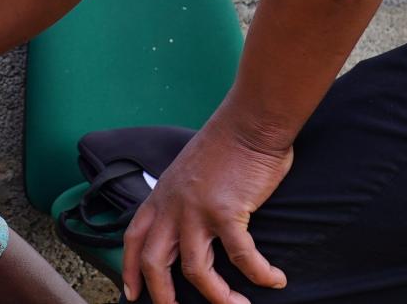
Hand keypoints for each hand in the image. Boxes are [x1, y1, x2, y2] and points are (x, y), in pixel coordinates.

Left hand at [123, 119, 291, 303]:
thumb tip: (195, 224)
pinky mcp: (227, 212)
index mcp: (162, 195)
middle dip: (162, 295)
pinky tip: (275, 279)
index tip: (132, 292)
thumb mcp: (189, 171)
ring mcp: (197, 210)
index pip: (134, 238)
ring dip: (218, 296)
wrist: (249, 121)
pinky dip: (260, 273)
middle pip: (155, 262)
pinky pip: (242, 257)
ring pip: (196, 270)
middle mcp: (172, 206)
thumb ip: (185, 198)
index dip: (131, 269)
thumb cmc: (229, 143)